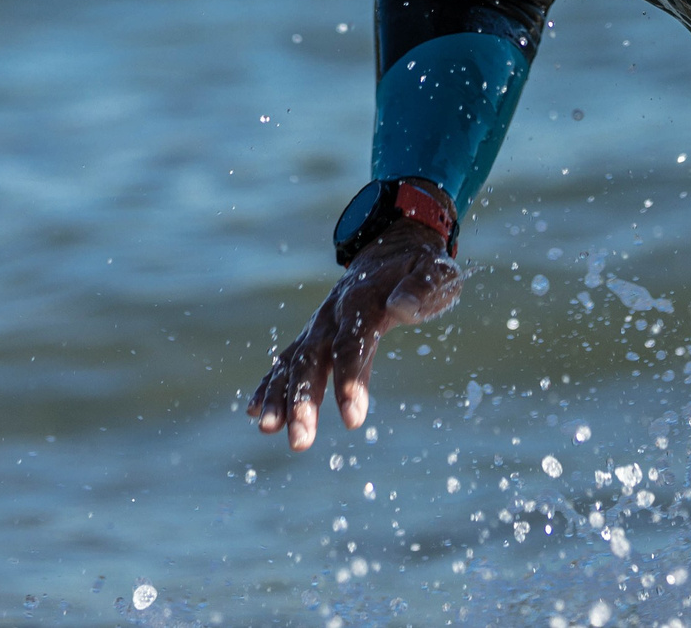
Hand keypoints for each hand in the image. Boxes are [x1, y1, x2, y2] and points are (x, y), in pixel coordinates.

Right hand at [246, 221, 461, 450]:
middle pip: (313, 359)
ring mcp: (319, 326)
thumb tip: (401, 307)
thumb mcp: (434, 272)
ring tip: (268, 429)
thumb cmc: (418, 268)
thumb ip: (420, 290)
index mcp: (364, 301)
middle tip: (300, 441)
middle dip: (303, 400)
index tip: (352, 419)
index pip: (352, 343)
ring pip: (294, 363)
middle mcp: (333, 315)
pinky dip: (270, 385)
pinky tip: (256, 412)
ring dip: (280, 397)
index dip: (350, 380)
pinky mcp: (314, 336)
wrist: (391, 248)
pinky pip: (286, 361)